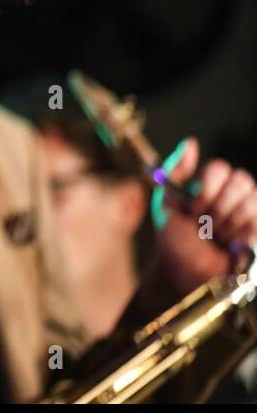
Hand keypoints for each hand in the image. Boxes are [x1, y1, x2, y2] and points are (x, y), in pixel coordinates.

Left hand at [155, 138, 256, 294]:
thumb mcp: (165, 201)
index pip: (220, 168)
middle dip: (216, 208)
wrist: (183, 270)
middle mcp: (234, 193)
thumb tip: (192, 142)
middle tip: (202, 223)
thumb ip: (175, 170)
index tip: (191, 207)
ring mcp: (249, 211)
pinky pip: (256, 223)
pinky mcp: (256, 231)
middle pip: (240, 182)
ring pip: (250, 203)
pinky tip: (228, 244)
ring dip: (225, 225)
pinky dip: (239, 235)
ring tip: (214, 235)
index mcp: (211, 183)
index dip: (205, 189)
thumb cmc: (173, 236)